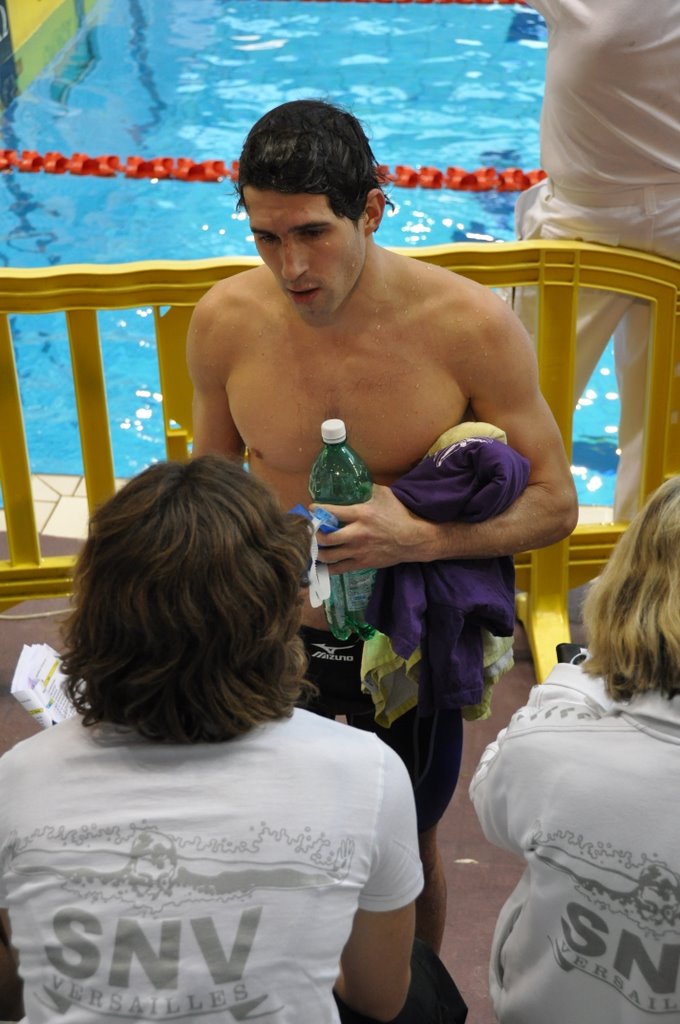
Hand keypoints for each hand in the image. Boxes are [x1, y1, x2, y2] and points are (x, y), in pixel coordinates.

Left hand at [311, 485, 431, 571]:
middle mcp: (357, 534)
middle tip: (309, 530)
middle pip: (325, 538)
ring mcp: (358, 551)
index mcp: (361, 514)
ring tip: (311, 547)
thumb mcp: (384, 495)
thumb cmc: (399, 514)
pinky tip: (320, 564)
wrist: (413, 539)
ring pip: (328, 556)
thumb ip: (366, 489)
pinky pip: (338, 569)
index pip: (331, 512)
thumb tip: (352, 482)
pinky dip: (326, 567)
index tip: (311, 509)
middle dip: (313, 534)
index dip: (317, 510)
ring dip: (316, 552)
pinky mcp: (362, 563)